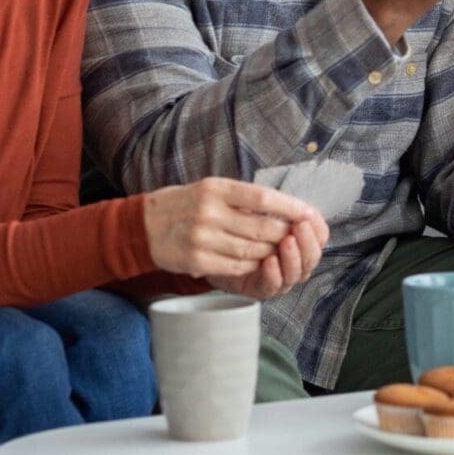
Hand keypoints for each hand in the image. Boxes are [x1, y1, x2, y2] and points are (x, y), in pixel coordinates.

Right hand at [142, 178, 323, 281]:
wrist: (145, 224)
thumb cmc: (188, 204)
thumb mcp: (212, 189)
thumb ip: (244, 197)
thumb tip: (287, 208)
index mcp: (216, 188)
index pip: (262, 197)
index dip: (290, 207)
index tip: (308, 213)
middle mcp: (209, 211)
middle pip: (261, 228)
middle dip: (283, 235)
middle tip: (296, 238)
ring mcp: (201, 238)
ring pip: (251, 250)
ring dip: (270, 253)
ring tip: (277, 251)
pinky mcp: (196, 260)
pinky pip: (235, 266)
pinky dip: (251, 266)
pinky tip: (255, 262)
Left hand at [208, 214, 327, 298]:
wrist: (212, 246)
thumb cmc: (239, 225)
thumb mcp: (258, 209)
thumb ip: (277, 207)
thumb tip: (295, 203)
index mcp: (301, 239)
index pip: (320, 236)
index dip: (317, 228)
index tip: (307, 217)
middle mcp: (296, 260)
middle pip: (313, 255)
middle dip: (307, 241)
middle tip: (299, 227)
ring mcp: (281, 277)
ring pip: (298, 273)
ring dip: (294, 257)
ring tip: (286, 242)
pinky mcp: (263, 289)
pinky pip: (274, 286)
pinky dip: (275, 274)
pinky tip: (269, 261)